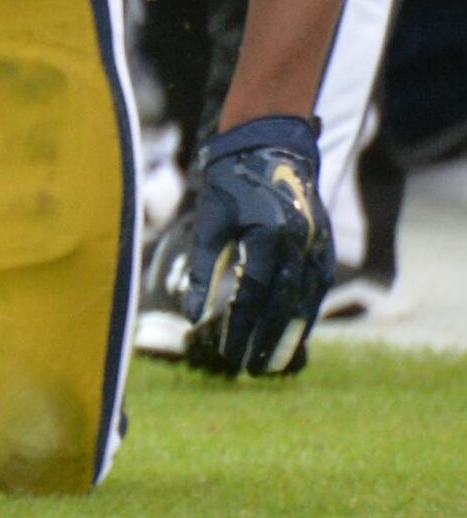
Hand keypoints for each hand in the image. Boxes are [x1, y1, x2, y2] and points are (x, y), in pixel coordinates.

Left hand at [177, 115, 329, 377]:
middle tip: (249, 369)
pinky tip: (292, 336)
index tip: (228, 354)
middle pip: (281, 307)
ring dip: (289, 336)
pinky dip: (304, 316)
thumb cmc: (231, 183)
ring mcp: (317, 249)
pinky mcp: (325, 249)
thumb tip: (191, 314)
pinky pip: (316, 292)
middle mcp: (298, 246)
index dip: (241, 328)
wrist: (273, 148)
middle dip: (265, 341)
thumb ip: (202, 268)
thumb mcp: (210, 221)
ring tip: (272, 365)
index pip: (252, 296)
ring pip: (305, 304)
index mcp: (266, 237)